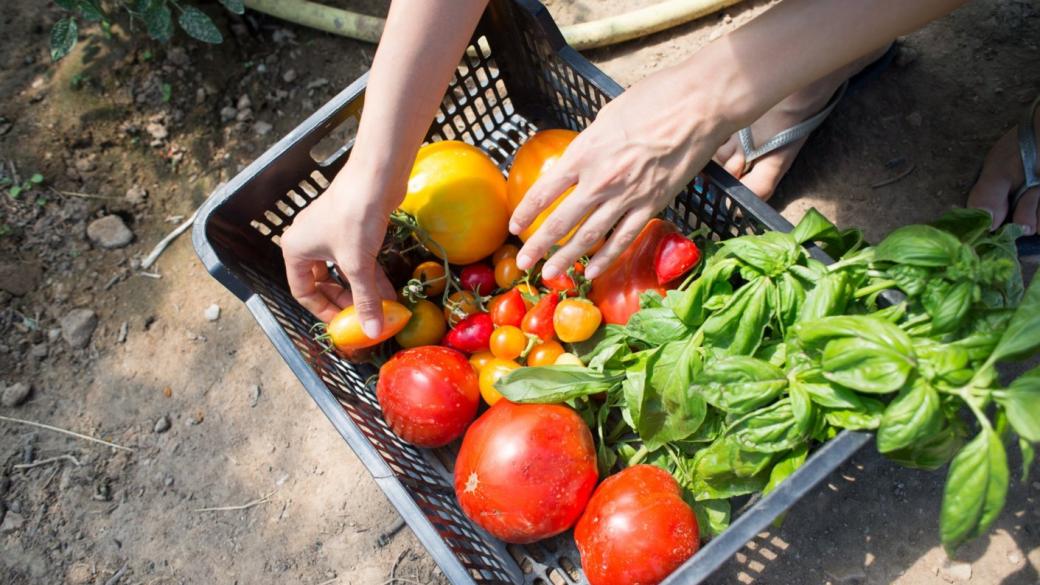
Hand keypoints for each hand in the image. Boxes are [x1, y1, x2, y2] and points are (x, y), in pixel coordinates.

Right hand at [281, 160, 401, 334]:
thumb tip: (373, 331)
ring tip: (382, 309)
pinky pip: (357, 258)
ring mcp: (331, 233)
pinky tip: (388, 292)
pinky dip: (371, 275)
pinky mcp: (352, 227)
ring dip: (362, 290)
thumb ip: (365, 299)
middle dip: (345, 301)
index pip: (303, 291)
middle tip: (363, 318)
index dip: (323, 311)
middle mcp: (308, 241)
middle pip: (323, 282)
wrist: (375, 177)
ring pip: (343, 271)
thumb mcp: (358, 264)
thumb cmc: (355, 218)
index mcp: (296, 250)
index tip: (344, 325)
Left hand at [509, 65, 732, 280]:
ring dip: (566, 257)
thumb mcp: (608, 116)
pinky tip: (592, 271)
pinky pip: (624, 238)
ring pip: (589, 236)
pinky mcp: (653, 205)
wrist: (697, 106)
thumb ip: (591, 144)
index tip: (515, 226)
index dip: (527, 211)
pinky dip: (607, 257)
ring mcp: (627, 196)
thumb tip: (584, 158)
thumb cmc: (655, 99)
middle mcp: (600, 179)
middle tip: (523, 262)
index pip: (545, 190)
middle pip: (561, 220)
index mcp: (584, 153)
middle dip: (539, 244)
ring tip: (549, 274)